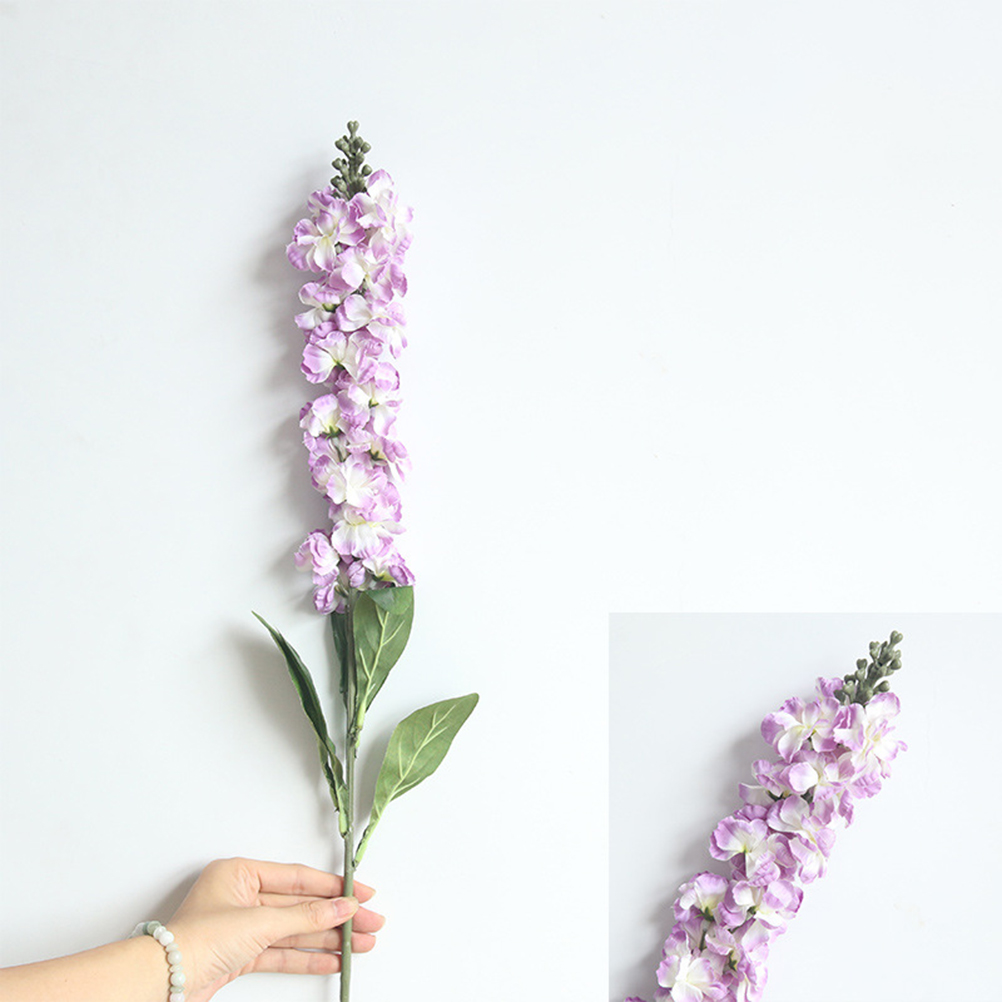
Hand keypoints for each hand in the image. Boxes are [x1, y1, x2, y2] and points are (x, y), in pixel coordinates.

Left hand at [168, 857, 384, 1000]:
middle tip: (369, 922)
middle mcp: (241, 896)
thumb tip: (342, 907)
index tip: (360, 894)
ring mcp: (241, 927)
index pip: (297, 878)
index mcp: (240, 873)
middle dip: (336, 916)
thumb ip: (306, 917)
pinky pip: (282, 952)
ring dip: (328, 938)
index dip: (333, 887)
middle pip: (299, 905)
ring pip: (294, 930)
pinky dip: (307, 956)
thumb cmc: (198, 940)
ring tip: (360, 944)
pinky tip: (332, 958)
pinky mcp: (240, 955)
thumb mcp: (260, 922)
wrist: (164, 981)